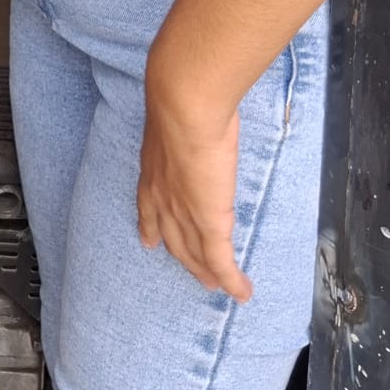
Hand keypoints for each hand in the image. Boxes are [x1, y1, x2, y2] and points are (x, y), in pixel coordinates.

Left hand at [137, 82, 251, 301]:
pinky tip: (242, 292)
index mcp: (153, 170)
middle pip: (171, 237)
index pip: (149, 206)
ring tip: (217, 285)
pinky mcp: (209, 222)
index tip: (148, 240)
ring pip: (195, 253)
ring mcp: (184, 211)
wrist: (184, 104)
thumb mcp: (175, 112)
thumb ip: (183, 118)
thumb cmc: (182, 97)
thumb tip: (196, 103)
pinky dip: (231, 279)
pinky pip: (221, 261)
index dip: (150, 226)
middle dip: (183, 257)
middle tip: (194, 272)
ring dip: (207, 272)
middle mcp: (163, 195)